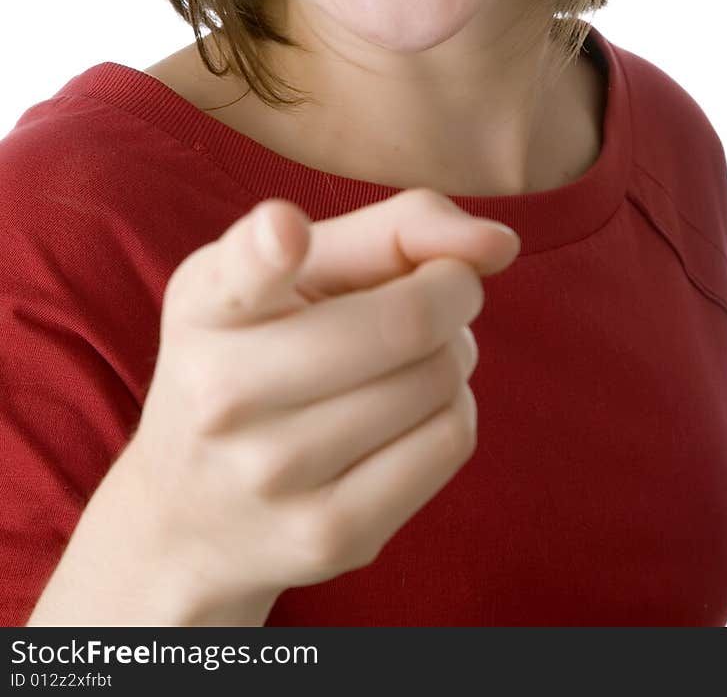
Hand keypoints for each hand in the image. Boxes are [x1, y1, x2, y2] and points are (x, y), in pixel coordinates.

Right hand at [120, 188, 518, 618]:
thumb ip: (393, 228)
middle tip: (441, 288)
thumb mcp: (294, 273)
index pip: (244, 270)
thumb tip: (499, 244)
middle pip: (407, 320)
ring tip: (409, 356)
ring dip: (453, 350)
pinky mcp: (328, 534)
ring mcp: (274, 472)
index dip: (273, 246)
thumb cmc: (264, 353)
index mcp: (209, 304)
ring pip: (439, 378)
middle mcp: (224, 390)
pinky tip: (411, 410)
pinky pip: (450, 439)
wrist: (190, 515)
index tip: (285, 231)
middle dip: (454, 289)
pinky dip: (452, 407)